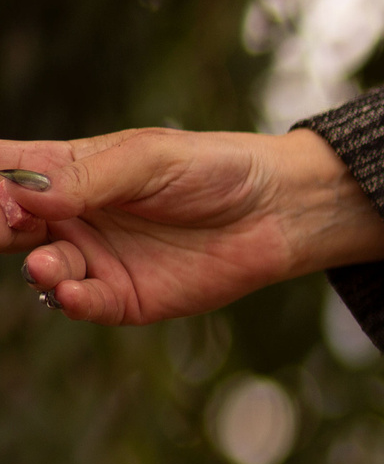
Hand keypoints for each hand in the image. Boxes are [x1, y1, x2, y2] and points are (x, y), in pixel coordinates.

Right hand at [5, 127, 383, 325]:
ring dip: (39, 268)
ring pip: (41, 267)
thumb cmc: (211, 170)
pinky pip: (84, 303)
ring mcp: (93, 258)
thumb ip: (90, 178)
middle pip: (7, 224)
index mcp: (63, 172)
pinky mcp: (122, 297)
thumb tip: (29, 196)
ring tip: (47, 265)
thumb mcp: (150, 160)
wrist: (276, 211)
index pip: (3, 173)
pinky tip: (72, 292)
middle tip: (4, 226)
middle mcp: (68, 217)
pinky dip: (73, 301)